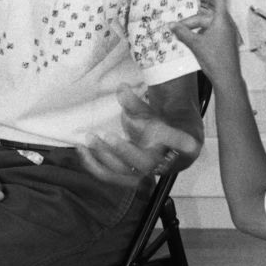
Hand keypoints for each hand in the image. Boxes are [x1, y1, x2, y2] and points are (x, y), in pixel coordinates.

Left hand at [77, 84, 199, 185]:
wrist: (169, 145)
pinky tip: (82, 150)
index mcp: (183, 146)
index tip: (180, 139)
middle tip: (108, 136)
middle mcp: (166, 163)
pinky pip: (110, 175)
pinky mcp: (130, 177)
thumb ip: (137, 103)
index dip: (178, 142)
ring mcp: (147, 173)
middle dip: (124, 151)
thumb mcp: (155, 111)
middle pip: (146, 164)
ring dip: (105, 156)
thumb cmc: (166, 124)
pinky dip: (93, 164)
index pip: (182, 144)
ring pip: (125, 172)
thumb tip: (121, 89)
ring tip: (90, 138)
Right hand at [172, 0, 242, 85]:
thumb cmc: (214, 60)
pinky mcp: (225, 41)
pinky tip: (192, 43)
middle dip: (190, 22)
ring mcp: (227, 33)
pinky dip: (201, 35)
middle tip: (175, 28)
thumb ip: (183, 33)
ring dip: (195, 30)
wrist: (227, 78)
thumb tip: (170, 25)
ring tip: (182, 37)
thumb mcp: (195, 45)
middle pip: (205, 17)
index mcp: (221, 21)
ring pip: (207, 26)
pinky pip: (211, 33)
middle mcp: (226, 24)